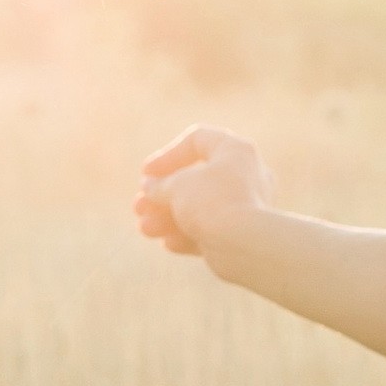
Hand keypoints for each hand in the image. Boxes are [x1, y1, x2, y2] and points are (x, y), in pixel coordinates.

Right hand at [135, 124, 273, 257]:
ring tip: (145, 229)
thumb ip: (160, 184)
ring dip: (169, 217)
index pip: (197, 140)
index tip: (146, 173)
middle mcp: (245, 174)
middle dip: (163, 194)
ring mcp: (246, 205)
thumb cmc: (213, 203)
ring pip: (201, 207)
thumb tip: (151, 188)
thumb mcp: (177, 186)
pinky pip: (212, 229)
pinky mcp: (244, 233)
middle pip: (195, 179)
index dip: (168, 155)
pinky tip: (168, 244)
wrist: (246, 244)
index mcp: (235, 150)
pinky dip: (188, 234)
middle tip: (139, 206)